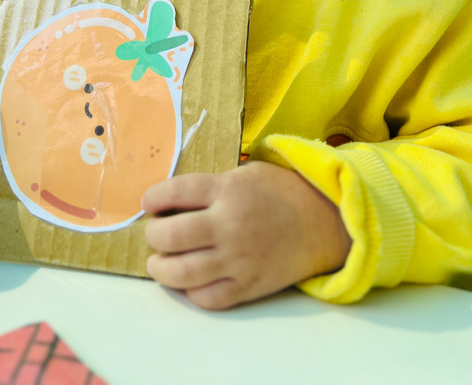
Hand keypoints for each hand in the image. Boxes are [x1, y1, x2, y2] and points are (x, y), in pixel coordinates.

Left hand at [143, 160, 350, 309]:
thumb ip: (210, 186)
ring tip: (159, 261)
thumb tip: (171, 200)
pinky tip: (189, 280)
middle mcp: (229, 225)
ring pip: (181, 272)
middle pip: (170, 236)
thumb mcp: (244, 174)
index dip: (152, 198)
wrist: (322, 222)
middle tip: (155, 232)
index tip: (149, 202)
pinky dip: (190, 291)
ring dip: (160, 268)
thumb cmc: (279, 192)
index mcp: (227, 190)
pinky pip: (207, 298)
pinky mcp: (248, 286)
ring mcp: (238, 259)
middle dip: (153, 234)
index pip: (173, 192)